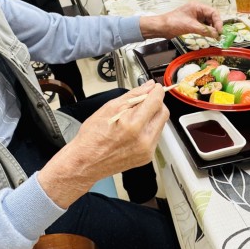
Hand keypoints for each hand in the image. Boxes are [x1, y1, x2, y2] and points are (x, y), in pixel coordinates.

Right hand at [38, 81, 168, 207]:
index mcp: (133, 125)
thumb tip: (148, 86)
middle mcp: (144, 139)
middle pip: (163, 113)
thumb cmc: (92, 136)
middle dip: (156, 103)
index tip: (154, 88)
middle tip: (144, 101)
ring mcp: (147, 150)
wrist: (86, 162)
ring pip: (160, 125)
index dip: (156, 91)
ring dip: (152, 117)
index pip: (156, 101)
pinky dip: (148, 129)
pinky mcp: (147, 157)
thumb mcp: (109, 108)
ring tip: (134, 118)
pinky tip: (134, 130)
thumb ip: (133, 96)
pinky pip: (155, 137)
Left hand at [139, 1, 223, 39]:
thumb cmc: (174, 23)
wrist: (161, 27)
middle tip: (218, 36)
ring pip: (207, 22)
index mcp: (198, 6)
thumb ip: (205, 30)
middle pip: (211, 17)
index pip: (213, 12)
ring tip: (213, 38)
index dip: (218, 22)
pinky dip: (205, 31)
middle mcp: (197, 10)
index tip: (220, 32)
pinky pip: (202, 26)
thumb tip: (217, 35)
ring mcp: (194, 16)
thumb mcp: (191, 27)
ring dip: (211, 30)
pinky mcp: (192, 23)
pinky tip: (207, 37)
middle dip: (215, 26)